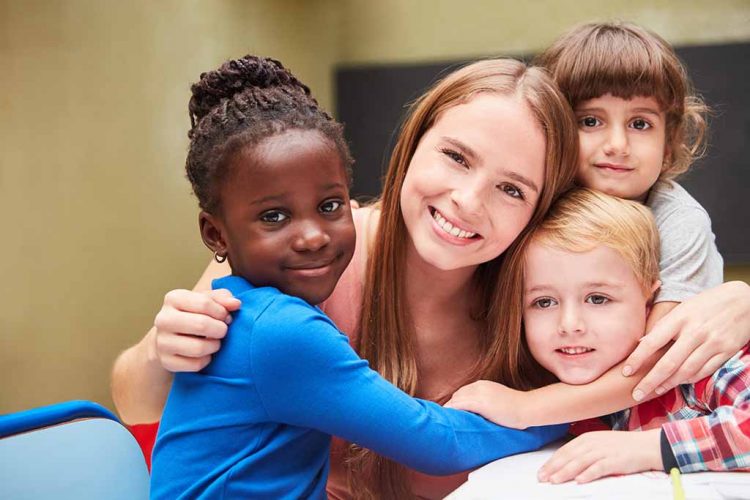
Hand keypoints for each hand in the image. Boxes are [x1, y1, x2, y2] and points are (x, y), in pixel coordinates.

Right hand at [151, 288, 240, 371]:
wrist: (171, 337)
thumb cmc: (195, 313)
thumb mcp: (208, 300)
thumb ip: (223, 298)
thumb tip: (235, 304)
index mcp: (173, 298)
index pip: (205, 303)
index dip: (221, 312)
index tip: (225, 316)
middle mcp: (163, 319)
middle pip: (201, 324)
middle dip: (220, 329)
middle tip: (222, 331)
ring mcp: (162, 342)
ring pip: (199, 348)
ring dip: (214, 346)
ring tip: (214, 342)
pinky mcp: (166, 361)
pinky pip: (195, 364)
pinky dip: (206, 360)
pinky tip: (205, 353)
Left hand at [444, 380, 527, 428]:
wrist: (527, 408)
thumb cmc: (517, 408)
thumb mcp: (498, 399)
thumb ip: (487, 401)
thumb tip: (480, 412)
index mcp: (483, 384)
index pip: (463, 392)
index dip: (457, 403)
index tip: (453, 412)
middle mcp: (479, 386)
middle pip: (457, 395)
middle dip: (452, 406)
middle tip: (448, 418)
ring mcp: (479, 393)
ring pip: (456, 400)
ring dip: (450, 409)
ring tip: (446, 421)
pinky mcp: (480, 402)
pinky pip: (460, 405)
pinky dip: (453, 411)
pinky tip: (449, 418)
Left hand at [538, 429, 661, 483]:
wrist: (647, 446)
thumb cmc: (622, 447)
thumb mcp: (599, 444)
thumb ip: (584, 451)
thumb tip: (567, 463)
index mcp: (587, 438)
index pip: (565, 451)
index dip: (551, 462)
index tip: (541, 472)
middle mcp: (593, 443)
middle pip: (569, 457)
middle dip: (554, 468)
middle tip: (542, 478)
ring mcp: (604, 451)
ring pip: (580, 462)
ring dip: (566, 472)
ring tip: (555, 481)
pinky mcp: (615, 460)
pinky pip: (599, 468)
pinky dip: (588, 474)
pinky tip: (579, 480)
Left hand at [624, 281, 749, 400]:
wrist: (743, 300)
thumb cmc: (707, 303)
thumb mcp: (682, 309)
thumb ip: (663, 326)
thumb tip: (641, 342)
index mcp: (680, 318)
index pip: (652, 342)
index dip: (637, 359)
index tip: (625, 372)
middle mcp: (695, 332)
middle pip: (668, 363)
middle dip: (650, 381)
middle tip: (636, 393)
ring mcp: (712, 343)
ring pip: (686, 371)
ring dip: (668, 384)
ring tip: (655, 391)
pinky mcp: (727, 351)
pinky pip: (705, 371)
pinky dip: (690, 379)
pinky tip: (678, 383)